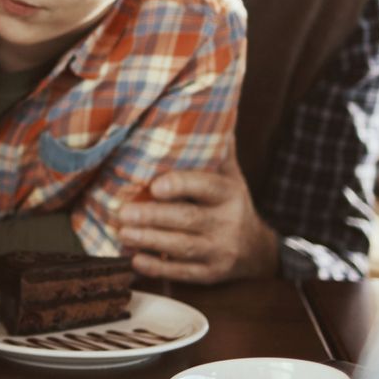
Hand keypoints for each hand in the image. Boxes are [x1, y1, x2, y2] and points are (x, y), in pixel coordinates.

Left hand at [117, 157, 280, 283]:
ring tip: (122, 232)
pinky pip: (182, 272)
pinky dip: (157, 267)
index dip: (181, 185)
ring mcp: (219, 251)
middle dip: (153, 217)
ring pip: (182, 247)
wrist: (257, 250)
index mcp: (229, 193)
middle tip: (122, 212)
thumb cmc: (231, 202)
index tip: (155, 185)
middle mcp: (227, 222)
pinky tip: (135, 260)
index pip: (205, 187)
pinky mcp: (210, 274)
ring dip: (149, 241)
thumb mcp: (230, 175)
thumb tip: (205, 105)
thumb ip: (216, 148)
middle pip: (188, 219)